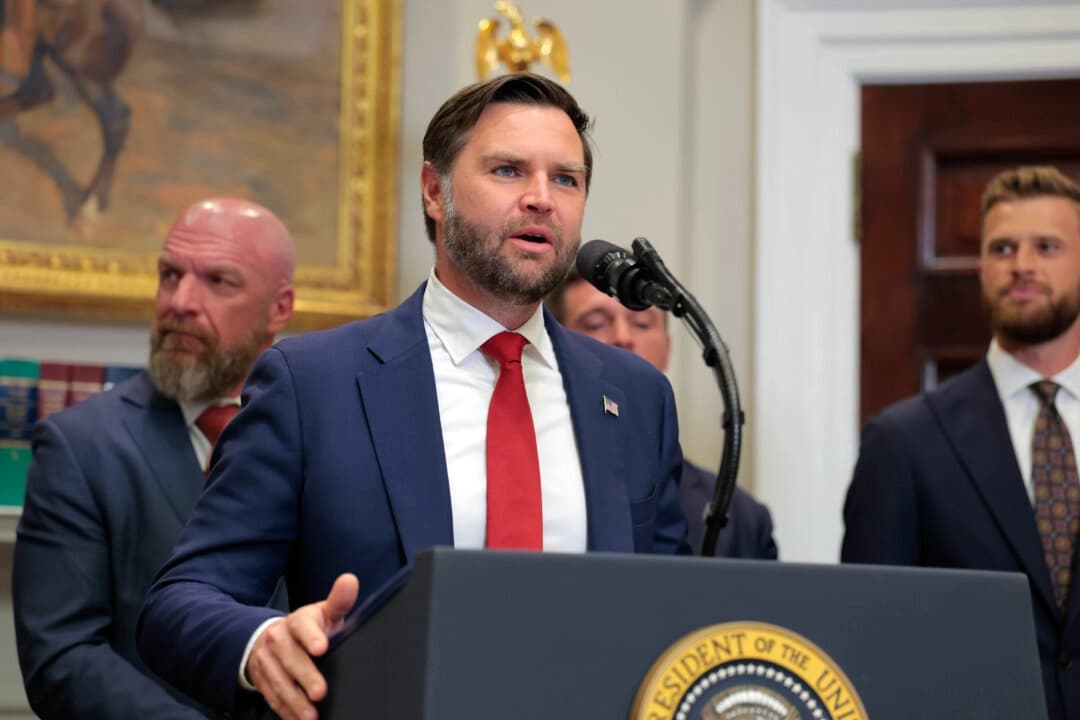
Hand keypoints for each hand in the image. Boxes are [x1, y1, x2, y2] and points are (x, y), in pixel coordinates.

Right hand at [246, 573, 358, 719]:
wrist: (273, 638)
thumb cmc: (309, 627)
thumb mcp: (324, 612)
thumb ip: (339, 601)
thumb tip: (350, 580)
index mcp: (298, 620)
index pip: (303, 626)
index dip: (311, 636)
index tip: (322, 648)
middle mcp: (278, 638)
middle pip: (290, 658)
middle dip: (305, 676)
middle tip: (320, 692)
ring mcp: (267, 661)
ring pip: (279, 681)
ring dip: (294, 700)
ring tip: (310, 715)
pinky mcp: (261, 679)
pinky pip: (271, 696)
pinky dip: (284, 710)